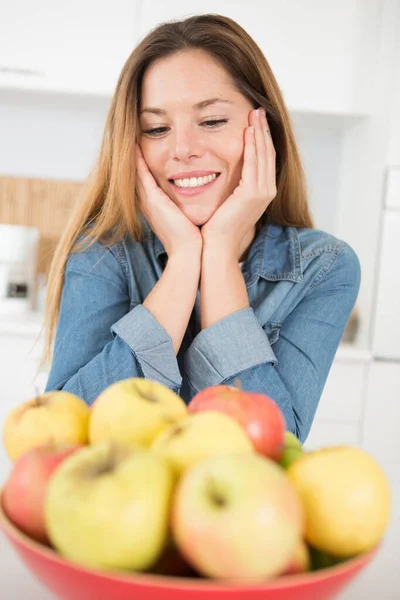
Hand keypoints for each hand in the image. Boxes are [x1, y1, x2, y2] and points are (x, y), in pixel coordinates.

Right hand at [135, 144, 202, 256]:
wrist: (190, 253)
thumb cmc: (192, 238)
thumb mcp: (186, 217)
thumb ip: (186, 206)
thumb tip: (197, 195)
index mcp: (155, 206)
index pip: (146, 179)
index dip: (142, 163)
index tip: (142, 146)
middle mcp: (148, 202)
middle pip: (136, 173)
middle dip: (133, 155)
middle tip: (130, 135)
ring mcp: (148, 201)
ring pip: (136, 172)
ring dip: (133, 154)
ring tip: (129, 134)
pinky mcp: (154, 201)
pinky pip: (143, 176)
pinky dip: (138, 161)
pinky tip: (136, 145)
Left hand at [201, 107, 276, 259]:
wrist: (215, 247)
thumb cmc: (215, 228)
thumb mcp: (226, 201)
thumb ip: (230, 186)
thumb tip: (223, 173)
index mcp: (260, 193)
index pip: (263, 160)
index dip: (261, 139)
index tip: (255, 121)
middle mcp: (266, 191)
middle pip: (267, 154)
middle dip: (263, 130)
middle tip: (258, 110)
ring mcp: (262, 193)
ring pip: (263, 155)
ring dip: (260, 133)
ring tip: (255, 114)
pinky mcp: (253, 194)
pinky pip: (254, 164)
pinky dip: (252, 146)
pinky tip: (249, 131)